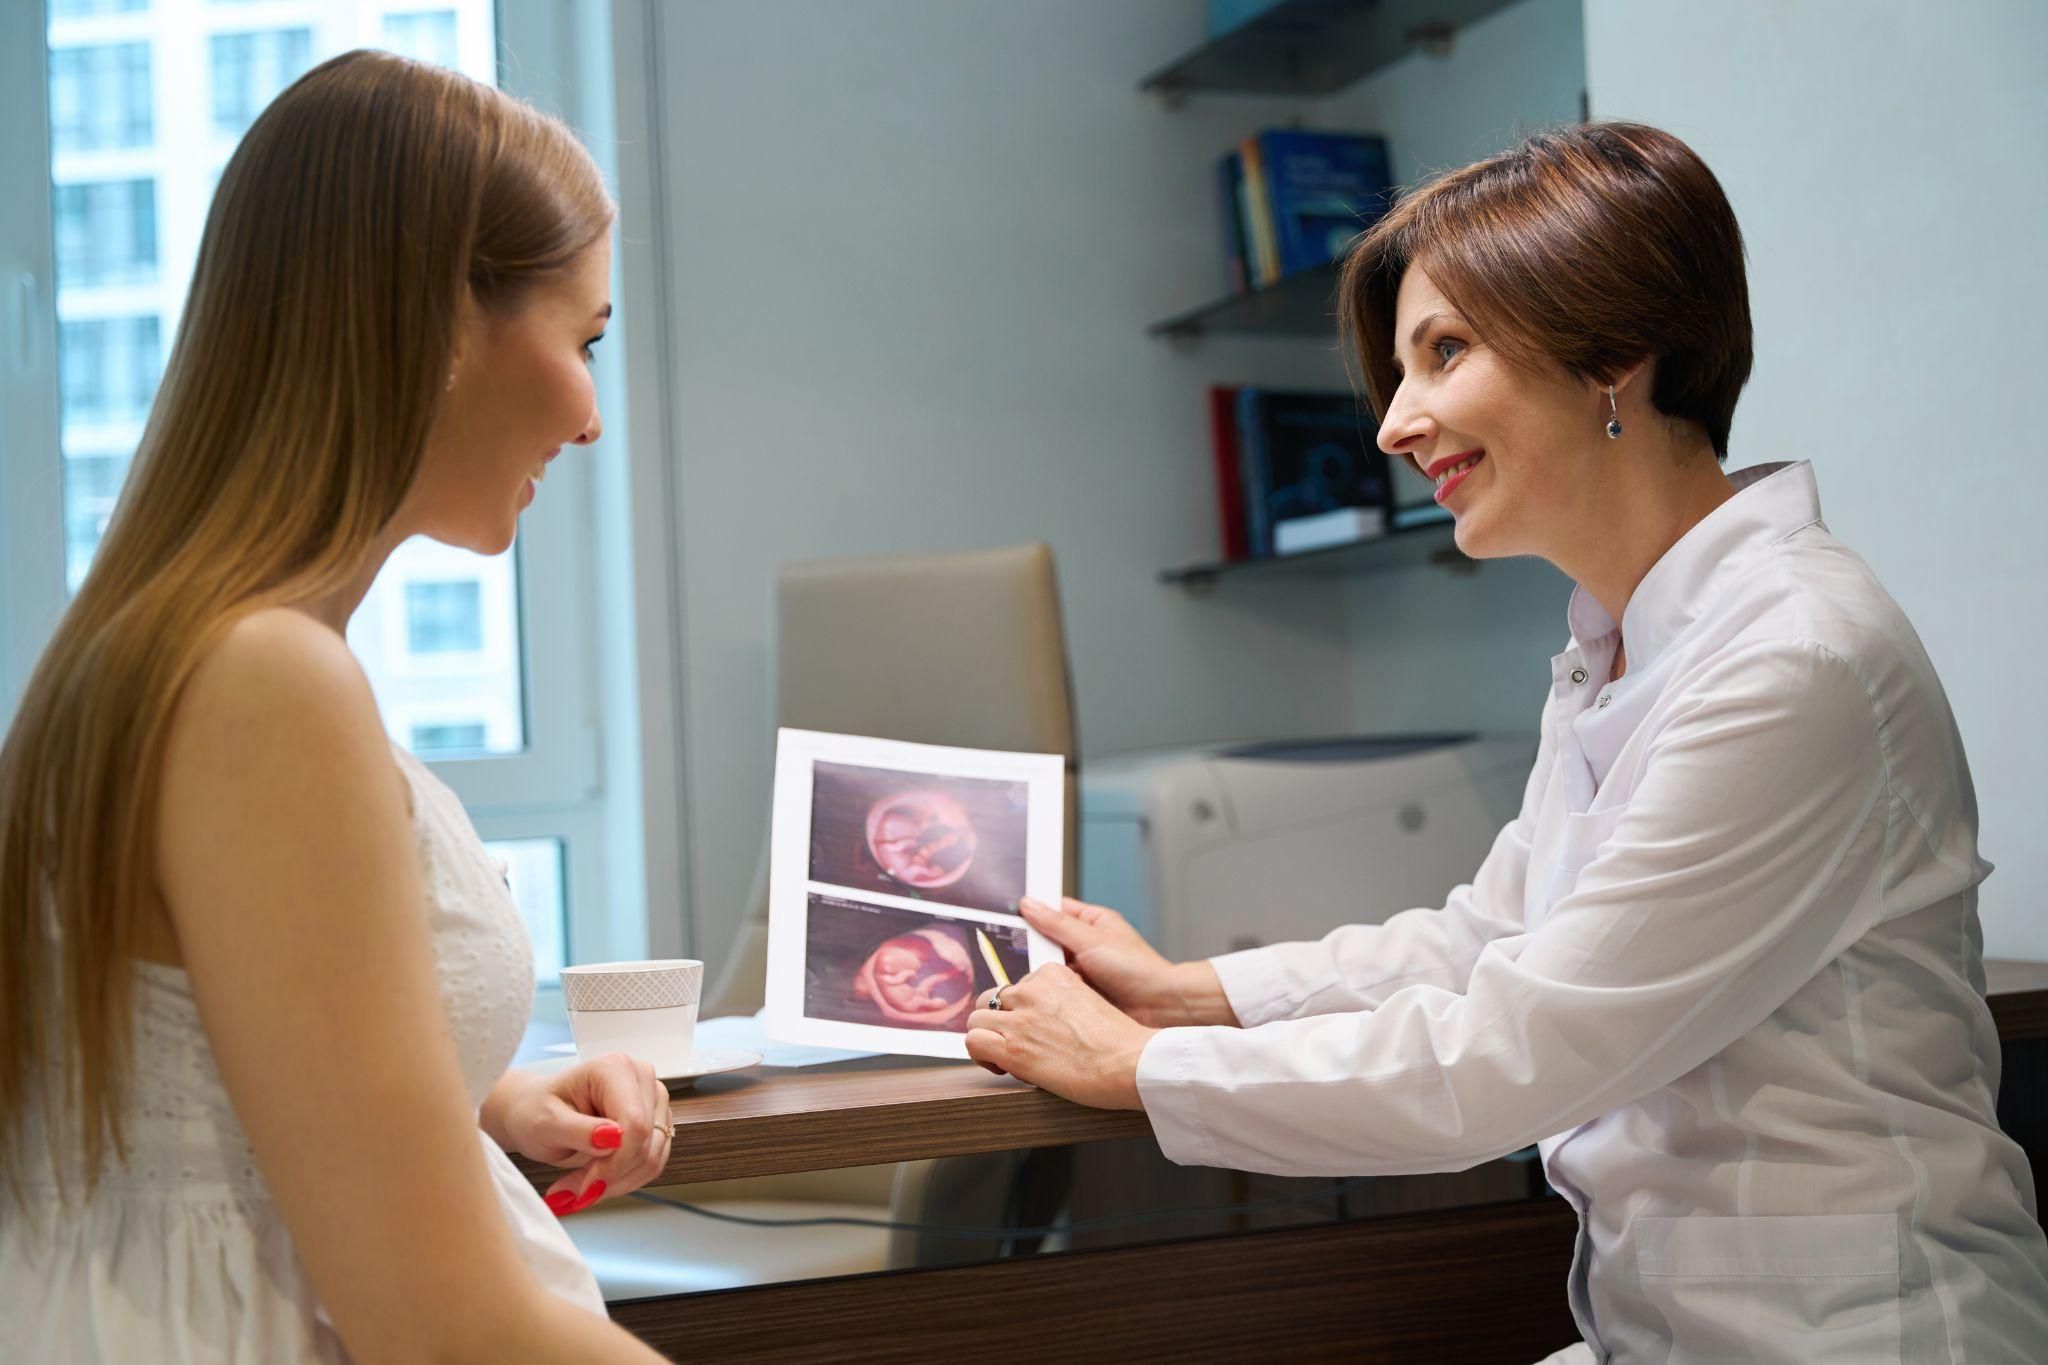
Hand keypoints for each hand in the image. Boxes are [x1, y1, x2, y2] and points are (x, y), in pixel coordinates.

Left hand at [485, 1054, 672, 1214]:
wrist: (533, 1113)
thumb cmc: (535, 1111)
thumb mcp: (545, 1123)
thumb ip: (579, 1130)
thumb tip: (613, 1138)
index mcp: (615, 1068)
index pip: (634, 1123)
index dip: (615, 1161)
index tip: (587, 1187)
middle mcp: (640, 1078)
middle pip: (644, 1142)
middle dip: (610, 1175)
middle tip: (574, 1192)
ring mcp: (652, 1099)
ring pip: (651, 1157)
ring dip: (616, 1181)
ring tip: (580, 1186)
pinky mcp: (655, 1121)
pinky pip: (652, 1162)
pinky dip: (625, 1179)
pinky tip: (597, 1179)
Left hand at [964, 962, 1154, 1109]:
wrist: (1131, 1062)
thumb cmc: (1120, 1042)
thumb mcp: (1089, 1001)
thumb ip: (1062, 1002)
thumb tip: (1045, 1020)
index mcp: (1053, 975)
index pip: (1017, 985)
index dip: (1021, 1010)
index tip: (1034, 1028)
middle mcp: (1032, 991)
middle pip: (991, 998)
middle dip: (999, 1021)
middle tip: (1015, 1042)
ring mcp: (1021, 1018)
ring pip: (976, 1018)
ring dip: (988, 1038)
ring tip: (1006, 1057)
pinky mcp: (1014, 1048)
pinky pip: (973, 1041)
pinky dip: (981, 1055)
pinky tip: (1001, 1067)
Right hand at [1019, 897, 1236, 1026]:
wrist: (1161, 1007)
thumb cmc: (1136, 968)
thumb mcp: (1091, 940)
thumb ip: (1056, 924)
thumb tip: (1029, 905)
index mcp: (1092, 923)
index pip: (1055, 910)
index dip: (1032, 913)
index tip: (1006, 916)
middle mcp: (1087, 945)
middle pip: (1048, 941)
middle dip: (1030, 947)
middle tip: (1001, 950)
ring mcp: (1084, 972)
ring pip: (1050, 968)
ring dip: (1038, 973)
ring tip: (1014, 974)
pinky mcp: (1083, 996)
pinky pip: (1057, 990)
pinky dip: (1047, 992)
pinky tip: (1031, 995)